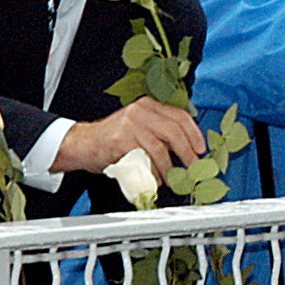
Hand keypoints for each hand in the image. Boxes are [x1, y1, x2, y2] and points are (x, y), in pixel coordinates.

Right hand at [56, 98, 205, 173]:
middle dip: (187, 152)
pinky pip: (145, 159)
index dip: (194, 134)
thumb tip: (187, 146)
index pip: (180, 116)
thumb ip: (160, 131)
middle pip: (174, 131)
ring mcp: (130, 124)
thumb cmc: (114, 139)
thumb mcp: (139, 126)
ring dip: (170, 167)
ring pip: (160, 148)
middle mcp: (140, 111)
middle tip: (193, 166)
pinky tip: (155, 179)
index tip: (200, 148)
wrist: (84, 143)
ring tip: (172, 178)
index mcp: (148, 105)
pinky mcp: (121, 140)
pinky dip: (153, 172)